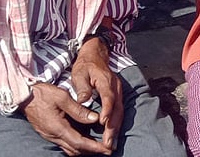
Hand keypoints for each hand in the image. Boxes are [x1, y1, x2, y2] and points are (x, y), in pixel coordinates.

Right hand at [19, 82, 110, 155]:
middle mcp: (54, 135)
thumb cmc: (42, 93)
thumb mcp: (62, 97)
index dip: (95, 147)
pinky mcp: (48, 133)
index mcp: (58, 127)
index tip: (107, 149)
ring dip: (84, 150)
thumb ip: (78, 109)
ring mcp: (49, 136)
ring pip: (69, 149)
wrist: (23, 95)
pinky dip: (76, 145)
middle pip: (76, 150)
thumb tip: (94, 119)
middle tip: (108, 149)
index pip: (80, 143)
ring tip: (98, 146)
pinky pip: (64, 144)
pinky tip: (84, 140)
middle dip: (92, 151)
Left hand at [69, 36, 122, 152]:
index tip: (103, 123)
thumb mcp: (79, 73)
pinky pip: (119, 111)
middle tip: (108, 142)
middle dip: (113, 127)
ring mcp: (118, 92)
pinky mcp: (117, 96)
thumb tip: (83, 100)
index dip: (107, 110)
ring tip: (110, 143)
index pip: (109, 97)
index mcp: (106, 80)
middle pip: (117, 108)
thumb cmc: (85, 65)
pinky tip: (112, 135)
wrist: (95, 56)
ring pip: (120, 112)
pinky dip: (116, 124)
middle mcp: (116, 87)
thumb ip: (82, 86)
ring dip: (116, 128)